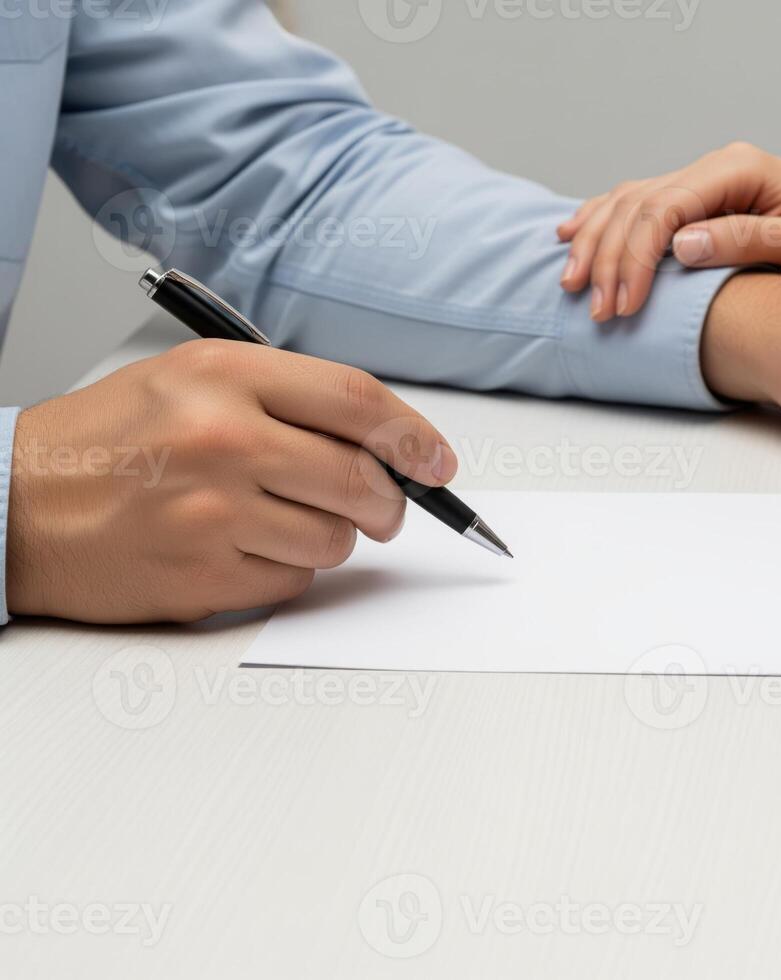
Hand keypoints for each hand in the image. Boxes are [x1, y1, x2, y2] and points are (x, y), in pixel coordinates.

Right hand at [6, 341, 457, 623]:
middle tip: (380, 503)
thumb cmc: (109, 440)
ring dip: (330, 535)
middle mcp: (223, 440)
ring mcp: (214, 514)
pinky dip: (286, 568)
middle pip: (362, 478)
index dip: (414, 435)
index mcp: (224, 376)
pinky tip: (242, 545)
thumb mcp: (193, 378)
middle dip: (389, 499)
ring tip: (278, 516)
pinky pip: (295, 581)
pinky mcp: (204, 576)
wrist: (15, 503)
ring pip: (337, 539)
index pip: (356, 401)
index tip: (438, 460)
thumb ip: (292, 398)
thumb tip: (393, 441)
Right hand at [557, 142, 780, 320]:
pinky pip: (641, 205)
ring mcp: (708, 180)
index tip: (623, 305)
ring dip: (597, 243)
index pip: (664, 208)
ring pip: (630, 202)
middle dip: (609, 258)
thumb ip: (745, 240)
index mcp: (740, 169)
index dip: (635, 257)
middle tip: (596, 310)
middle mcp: (719, 167)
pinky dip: (605, 222)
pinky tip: (575, 237)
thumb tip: (680, 246)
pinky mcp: (704, 199)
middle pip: (638, 205)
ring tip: (573, 287)